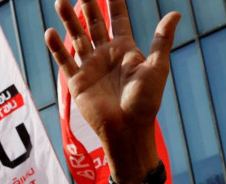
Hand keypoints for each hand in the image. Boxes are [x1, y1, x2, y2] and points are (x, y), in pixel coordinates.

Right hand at [45, 0, 179, 177]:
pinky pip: (65, 61)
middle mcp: (106, 55)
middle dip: (87, 5)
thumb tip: (175, 13)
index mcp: (125, 49)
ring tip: (60, 1)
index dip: (112, 1)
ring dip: (68, 20)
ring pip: (77, 38)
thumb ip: (161, 40)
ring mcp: (90, 67)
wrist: (127, 129)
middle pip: (93, 23)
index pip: (117, 18)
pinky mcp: (77, 82)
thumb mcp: (157, 68)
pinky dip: (57, 48)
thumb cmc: (145, 102)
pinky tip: (50, 32)